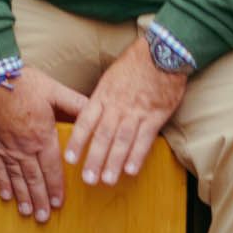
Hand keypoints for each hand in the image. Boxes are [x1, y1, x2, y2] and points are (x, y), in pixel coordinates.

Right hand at [0, 66, 91, 220]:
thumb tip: (96, 111)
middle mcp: (24, 147)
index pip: (52, 168)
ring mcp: (7, 147)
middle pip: (34, 178)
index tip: (60, 203)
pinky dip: (2, 183)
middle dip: (40, 199)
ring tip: (28, 212)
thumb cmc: (23, 82)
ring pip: (16, 177)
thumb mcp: (54, 90)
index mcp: (42, 136)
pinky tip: (6, 196)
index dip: (56, 187)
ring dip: (23, 197)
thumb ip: (75, 104)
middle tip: (44, 218)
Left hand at [69, 41, 186, 184]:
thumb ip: (102, 97)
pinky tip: (131, 170)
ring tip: (106, 180)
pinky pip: (144, 139)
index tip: (69, 159)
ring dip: (114, 162)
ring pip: (122, 140)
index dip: (77, 142)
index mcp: (103, 95)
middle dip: (94, 159)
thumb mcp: (111, 76)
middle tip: (87, 179)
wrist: (162, 53)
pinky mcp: (155, 116)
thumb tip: (92, 114)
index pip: (86, 121)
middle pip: (102, 136)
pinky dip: (137, 155)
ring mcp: (136, 111)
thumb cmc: (136, 63)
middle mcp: (117, 105)